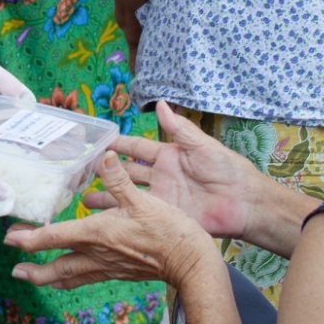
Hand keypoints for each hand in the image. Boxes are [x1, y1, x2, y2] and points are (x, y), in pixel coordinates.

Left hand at [4, 154, 216, 288]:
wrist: (191, 262)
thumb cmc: (168, 231)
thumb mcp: (143, 199)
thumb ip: (119, 179)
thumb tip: (103, 155)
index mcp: (98, 234)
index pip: (56, 237)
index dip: (30, 238)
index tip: (10, 238)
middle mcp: (98, 254)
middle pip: (58, 266)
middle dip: (34, 268)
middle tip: (14, 269)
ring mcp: (109, 267)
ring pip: (71, 277)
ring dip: (48, 278)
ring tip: (31, 277)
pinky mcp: (120, 273)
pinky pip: (88, 278)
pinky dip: (72, 279)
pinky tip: (69, 279)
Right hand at [91, 101, 269, 239]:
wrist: (245, 203)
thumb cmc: (228, 170)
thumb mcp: (202, 145)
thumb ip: (179, 128)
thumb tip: (159, 103)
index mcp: (167, 155)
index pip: (134, 146)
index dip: (116, 143)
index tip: (95, 140)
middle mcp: (160, 176)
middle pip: (125, 171)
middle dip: (103, 170)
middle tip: (79, 170)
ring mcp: (161, 198)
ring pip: (127, 194)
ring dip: (106, 196)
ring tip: (82, 197)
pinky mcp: (165, 217)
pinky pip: (139, 215)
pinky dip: (121, 217)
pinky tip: (103, 220)